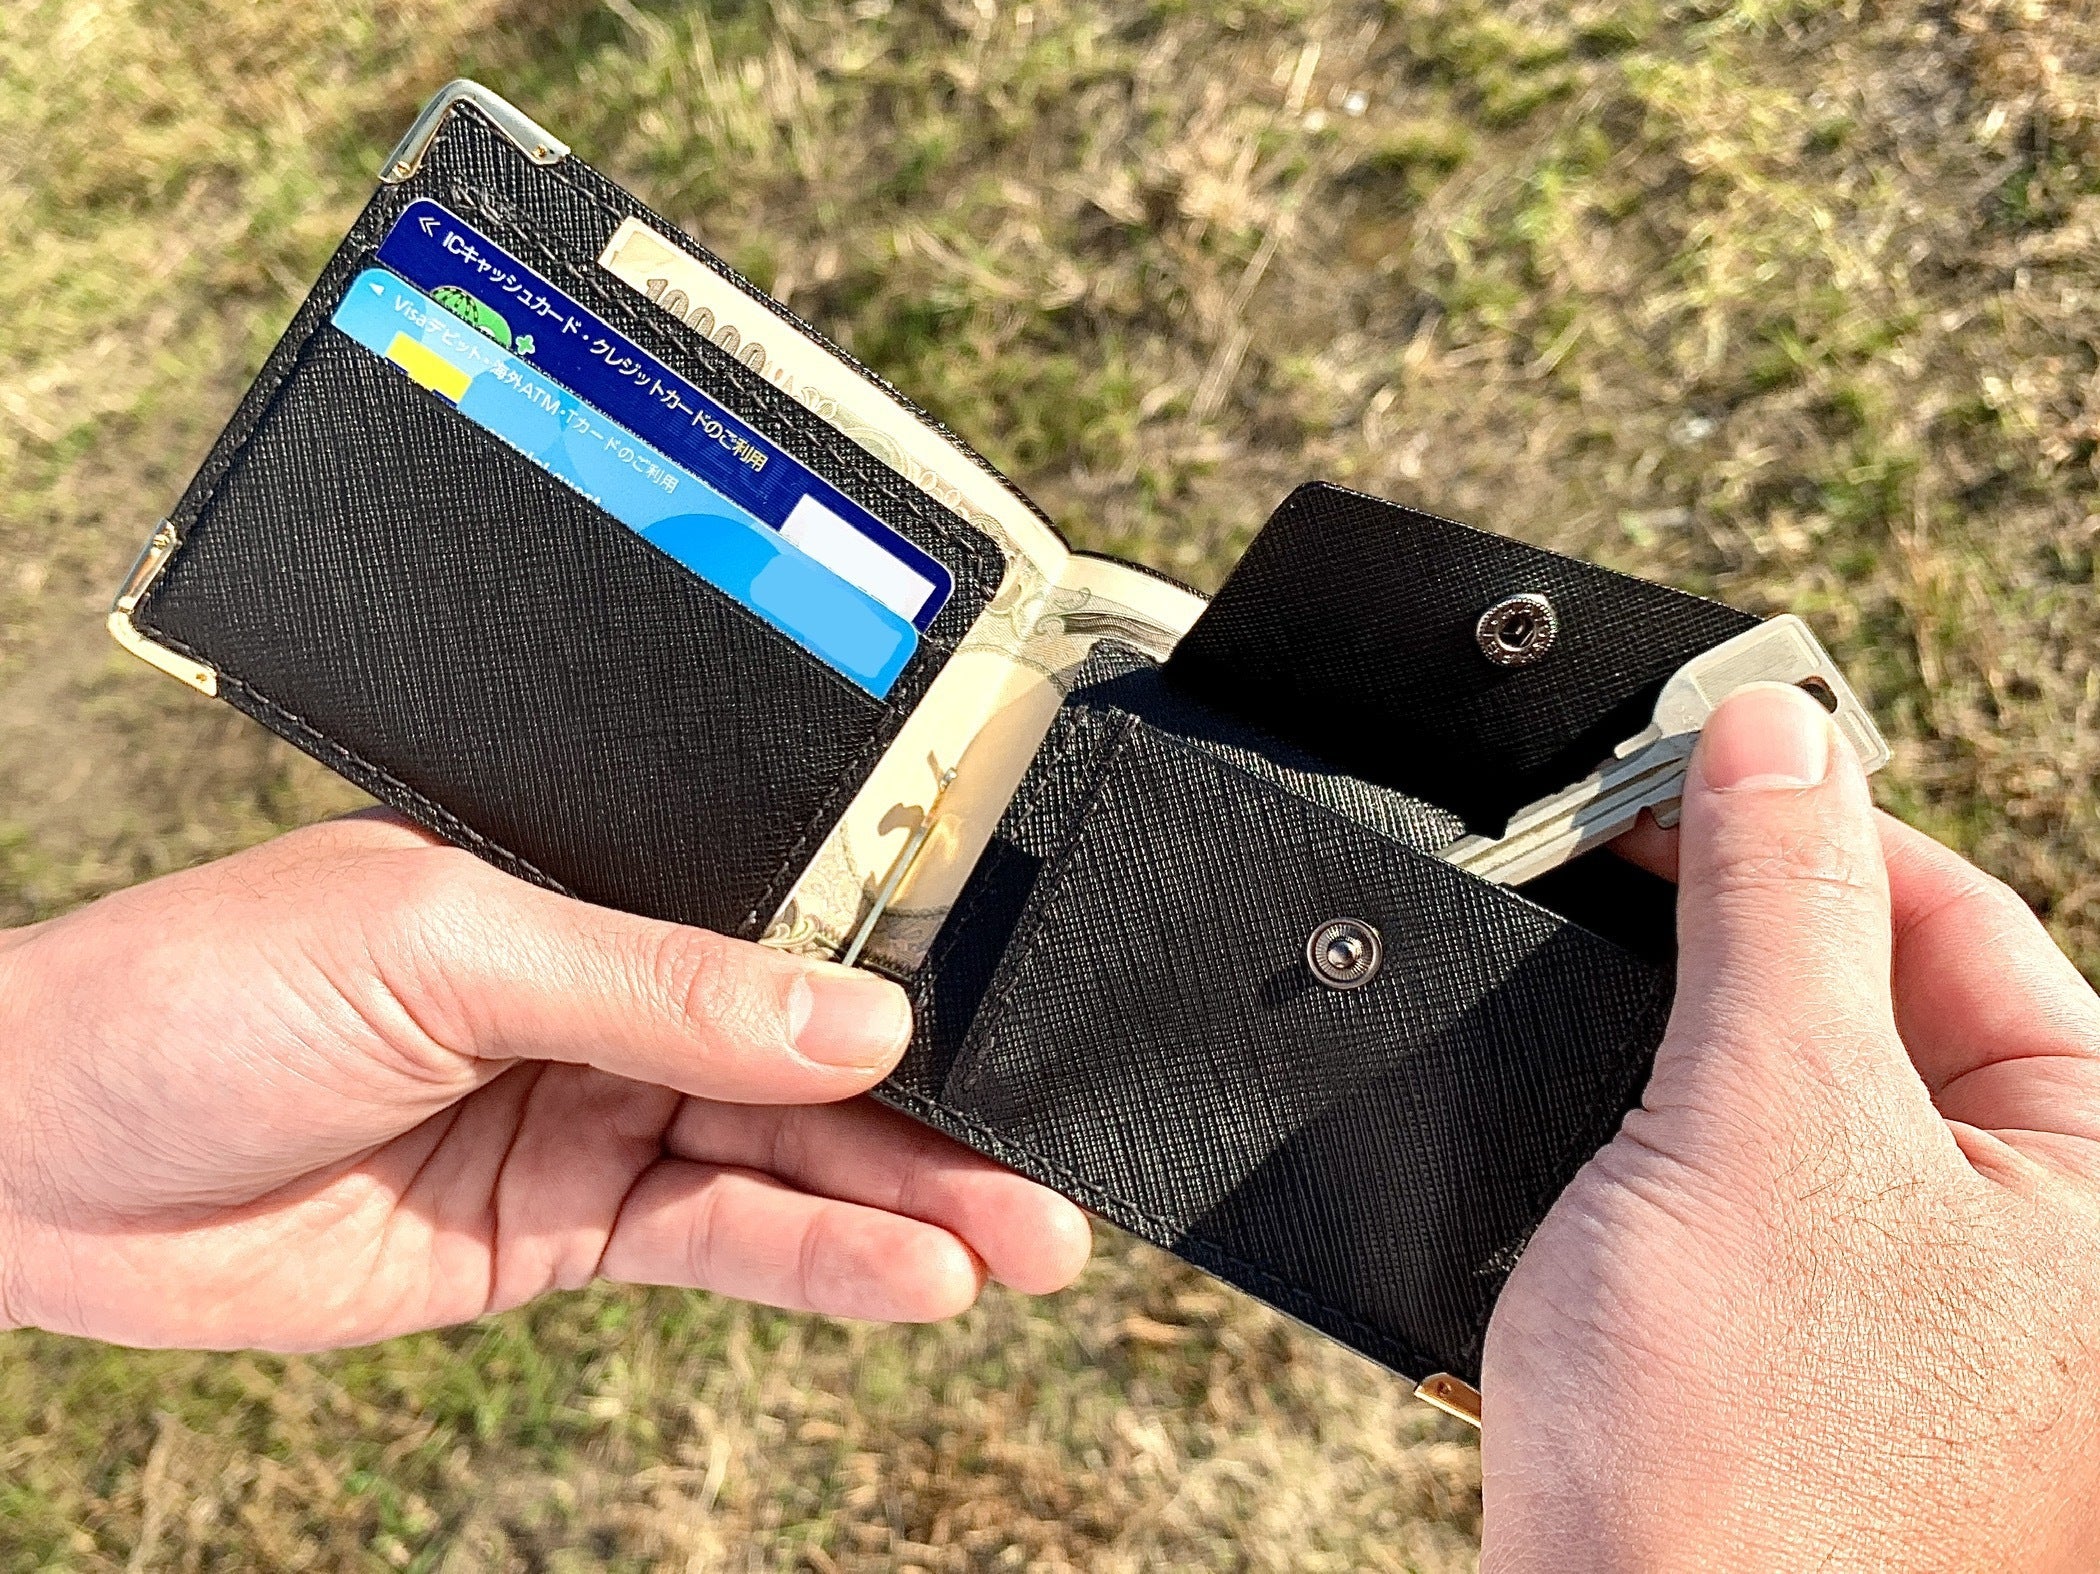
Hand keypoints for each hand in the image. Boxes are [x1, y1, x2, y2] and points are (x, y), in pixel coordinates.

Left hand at [0, 813, 1090, 1350]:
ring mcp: (591, 1119)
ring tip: (1026, 1243)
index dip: (906, 982)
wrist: (30, 1166)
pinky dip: (819, 1266)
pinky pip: (719, 1245)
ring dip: (906, 1207)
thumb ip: (660, 991)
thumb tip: (858, 1020)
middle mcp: (606, 1002)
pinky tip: (912, 1281)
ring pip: (786, 1163)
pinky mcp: (564, 1232)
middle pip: (809, 1062)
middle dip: (937, 1120)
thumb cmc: (197, 996)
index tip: (1018, 1028)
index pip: (785, 931)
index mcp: (585, 890)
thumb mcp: (443, 948)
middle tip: (1057, 1174)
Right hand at [1483, 684, 2099, 1569]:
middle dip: (1738, 934)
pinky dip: (1664, 1137)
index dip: (1812, 823)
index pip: (1967, 921)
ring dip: (1688, 1036)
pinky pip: (1747, 1186)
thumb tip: (1772, 731)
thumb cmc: (1743, 1456)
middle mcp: (2046, 1254)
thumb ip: (1777, 903)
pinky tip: (1596, 1136)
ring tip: (1596, 1005)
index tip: (1677, 768)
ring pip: (1800, 1095)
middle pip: (1886, 1002)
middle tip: (1612, 874)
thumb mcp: (1766, 1117)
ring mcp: (1930, 1315)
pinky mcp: (1817, 1358)